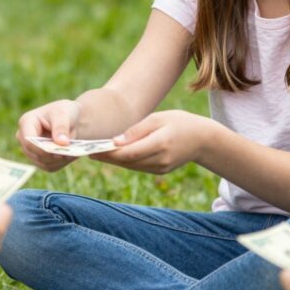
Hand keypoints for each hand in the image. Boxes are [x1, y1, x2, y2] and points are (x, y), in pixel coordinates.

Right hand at [15, 99, 81, 171]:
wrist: (71, 120)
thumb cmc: (64, 112)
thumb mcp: (63, 114)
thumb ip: (61, 127)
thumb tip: (62, 143)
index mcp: (26, 122)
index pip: (28, 140)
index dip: (42, 148)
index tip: (59, 150)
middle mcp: (24, 138)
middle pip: (35, 154)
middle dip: (54, 155)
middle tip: (71, 152)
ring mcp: (31, 150)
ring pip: (43, 163)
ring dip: (60, 160)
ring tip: (74, 152)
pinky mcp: (40, 159)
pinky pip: (50, 167)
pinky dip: (62, 163)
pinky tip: (71, 154)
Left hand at [93, 110, 214, 173]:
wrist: (203, 140)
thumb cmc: (180, 122)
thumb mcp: (159, 118)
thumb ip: (137, 130)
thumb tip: (115, 142)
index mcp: (161, 143)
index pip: (129, 152)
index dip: (109, 152)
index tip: (92, 149)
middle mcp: (160, 159)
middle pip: (127, 161)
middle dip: (106, 157)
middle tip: (86, 152)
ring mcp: (161, 168)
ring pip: (131, 166)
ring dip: (113, 160)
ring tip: (95, 153)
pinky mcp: (160, 171)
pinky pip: (138, 166)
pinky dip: (125, 161)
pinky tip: (112, 155)